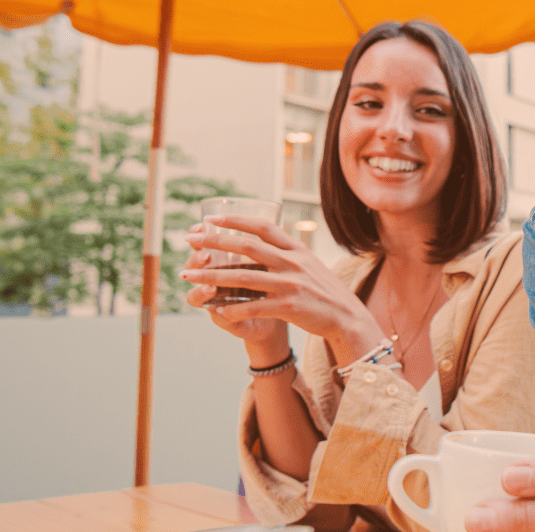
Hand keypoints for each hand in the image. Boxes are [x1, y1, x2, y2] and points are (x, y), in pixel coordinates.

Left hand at [181, 215, 383, 360]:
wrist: (346, 316)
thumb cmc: (324, 289)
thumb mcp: (309, 263)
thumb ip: (287, 252)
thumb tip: (263, 238)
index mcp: (296, 248)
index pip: (262, 226)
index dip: (234, 220)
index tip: (210, 219)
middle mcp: (293, 262)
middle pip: (246, 247)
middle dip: (213, 243)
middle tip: (189, 241)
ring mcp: (291, 284)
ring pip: (243, 277)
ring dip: (211, 276)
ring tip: (188, 275)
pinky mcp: (289, 307)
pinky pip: (254, 307)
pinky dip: (233, 308)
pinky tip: (215, 310)